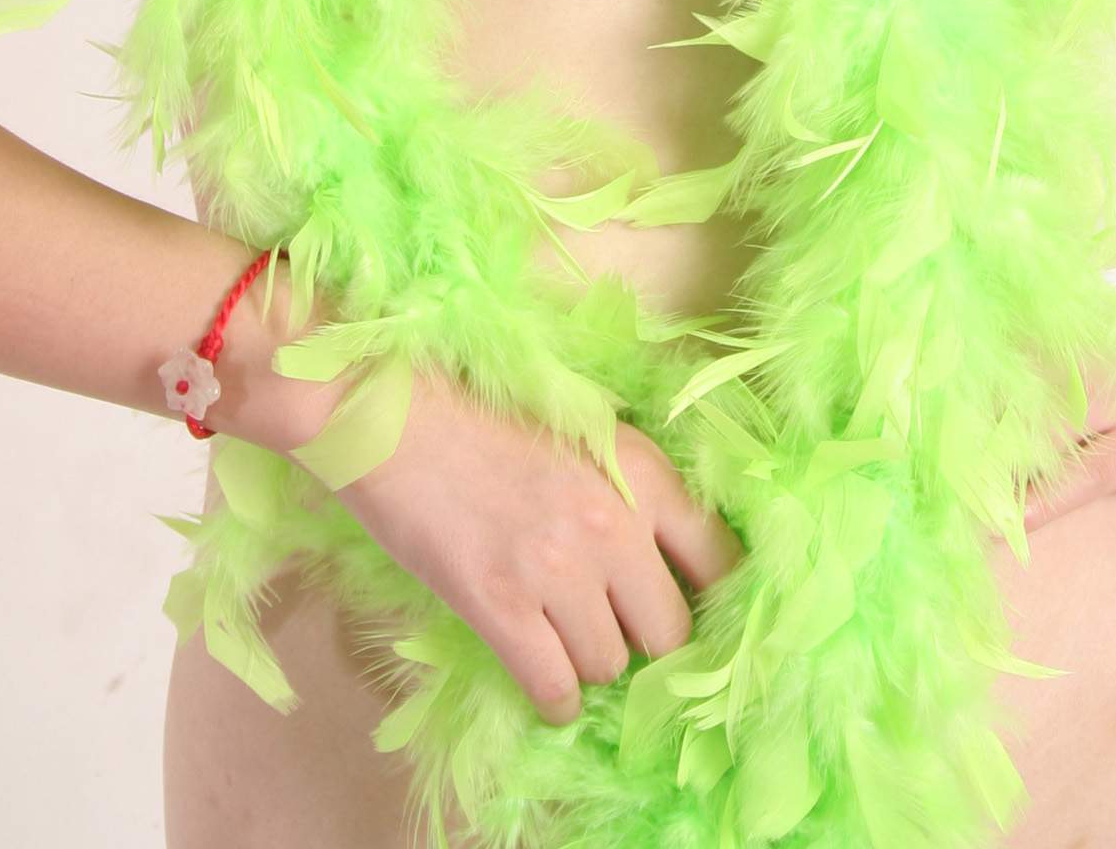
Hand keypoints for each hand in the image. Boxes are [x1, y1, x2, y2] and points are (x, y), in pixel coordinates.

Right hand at [328, 364, 745, 724]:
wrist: (396, 417)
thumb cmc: (486, 421)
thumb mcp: (583, 438)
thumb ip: (633, 494)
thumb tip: (669, 572)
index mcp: (641, 471)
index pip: (719, 558)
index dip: (712, 599)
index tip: (687, 613)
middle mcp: (613, 522)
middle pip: (670, 630)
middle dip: (645, 640)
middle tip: (613, 629)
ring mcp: (558, 568)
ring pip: (610, 664)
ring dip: (590, 663)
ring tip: (562, 638)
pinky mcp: (501, 606)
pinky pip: (555, 688)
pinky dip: (555, 699)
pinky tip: (545, 684)